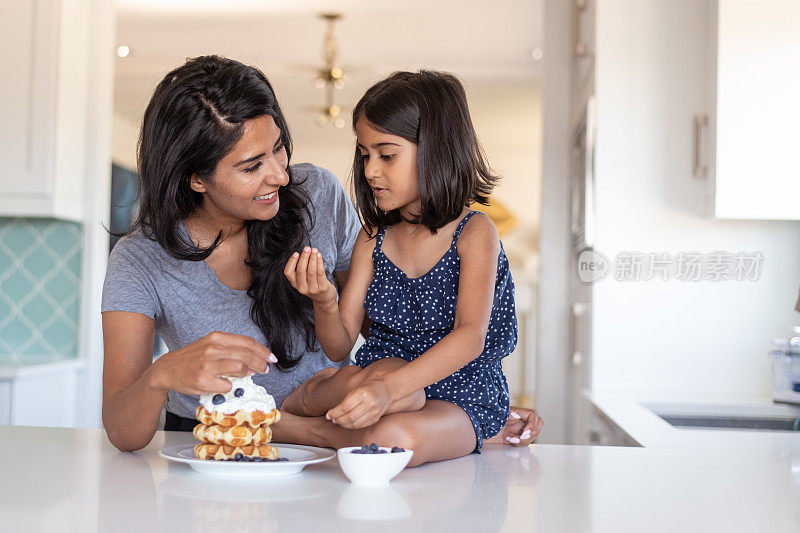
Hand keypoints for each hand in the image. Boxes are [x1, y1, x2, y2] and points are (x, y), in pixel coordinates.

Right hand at [148, 331, 276, 394]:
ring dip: (248, 374)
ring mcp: (208, 365)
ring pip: (240, 369)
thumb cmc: (192, 358)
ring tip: (249, 375)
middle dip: (261, 363)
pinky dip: (230, 386)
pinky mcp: (203, 380)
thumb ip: (231, 350)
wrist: (167, 369)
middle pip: (247, 355)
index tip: (271, 358)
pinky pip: (227, 385)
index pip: (247, 342)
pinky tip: (225, 384)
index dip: (262, 350)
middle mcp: (212, 349)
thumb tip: (255, 362)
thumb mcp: (210, 346)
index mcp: (216, 338)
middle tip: (266, 369)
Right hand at [284, 247, 337, 307]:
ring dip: (313, 258)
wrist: (324, 299)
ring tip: (315, 250)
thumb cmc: (313, 285)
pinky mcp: (322, 288)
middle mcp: (302, 288)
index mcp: (295, 284)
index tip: (296, 253)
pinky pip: (320, 273)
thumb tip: (305, 252)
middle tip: (307, 248)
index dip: (291, 262)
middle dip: (304, 257)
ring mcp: (313, 289)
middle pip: (301, 270)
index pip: (288, 273)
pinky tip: (320, 256)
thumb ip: (303, 269)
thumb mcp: (304, 280)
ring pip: (311, 271)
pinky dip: (320, 263)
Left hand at [326, 379, 392, 428]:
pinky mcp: (376, 418)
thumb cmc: (369, 388)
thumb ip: (345, 401)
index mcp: (363, 393)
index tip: (329, 414)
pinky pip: (361, 425)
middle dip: (338, 419)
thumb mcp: (356, 390)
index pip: (345, 407)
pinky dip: (351, 426)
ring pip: (355, 424)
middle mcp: (370, 403)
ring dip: (344, 424)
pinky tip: (347, 423)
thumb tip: (331, 414)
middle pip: (350, 417)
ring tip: (338, 421)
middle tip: (332, 418)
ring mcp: (374, 412)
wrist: (386, 389)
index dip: (335, 412)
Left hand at [485, 406, 542, 445]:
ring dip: (525, 440)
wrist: (475, 430)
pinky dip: (520, 443)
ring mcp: (516, 428)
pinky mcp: (513, 437)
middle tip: (522, 436)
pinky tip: (509, 441)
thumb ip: (506, 415)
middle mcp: (518, 419)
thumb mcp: (495, 415)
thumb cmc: (482, 420)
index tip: (525, 432)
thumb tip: (516, 416)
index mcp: (516, 411)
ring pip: (532, 434)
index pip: (533, 414)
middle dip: (532, 433)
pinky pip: (524, 441)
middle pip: (537, 424)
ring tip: (512, 439)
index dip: (533, 424)